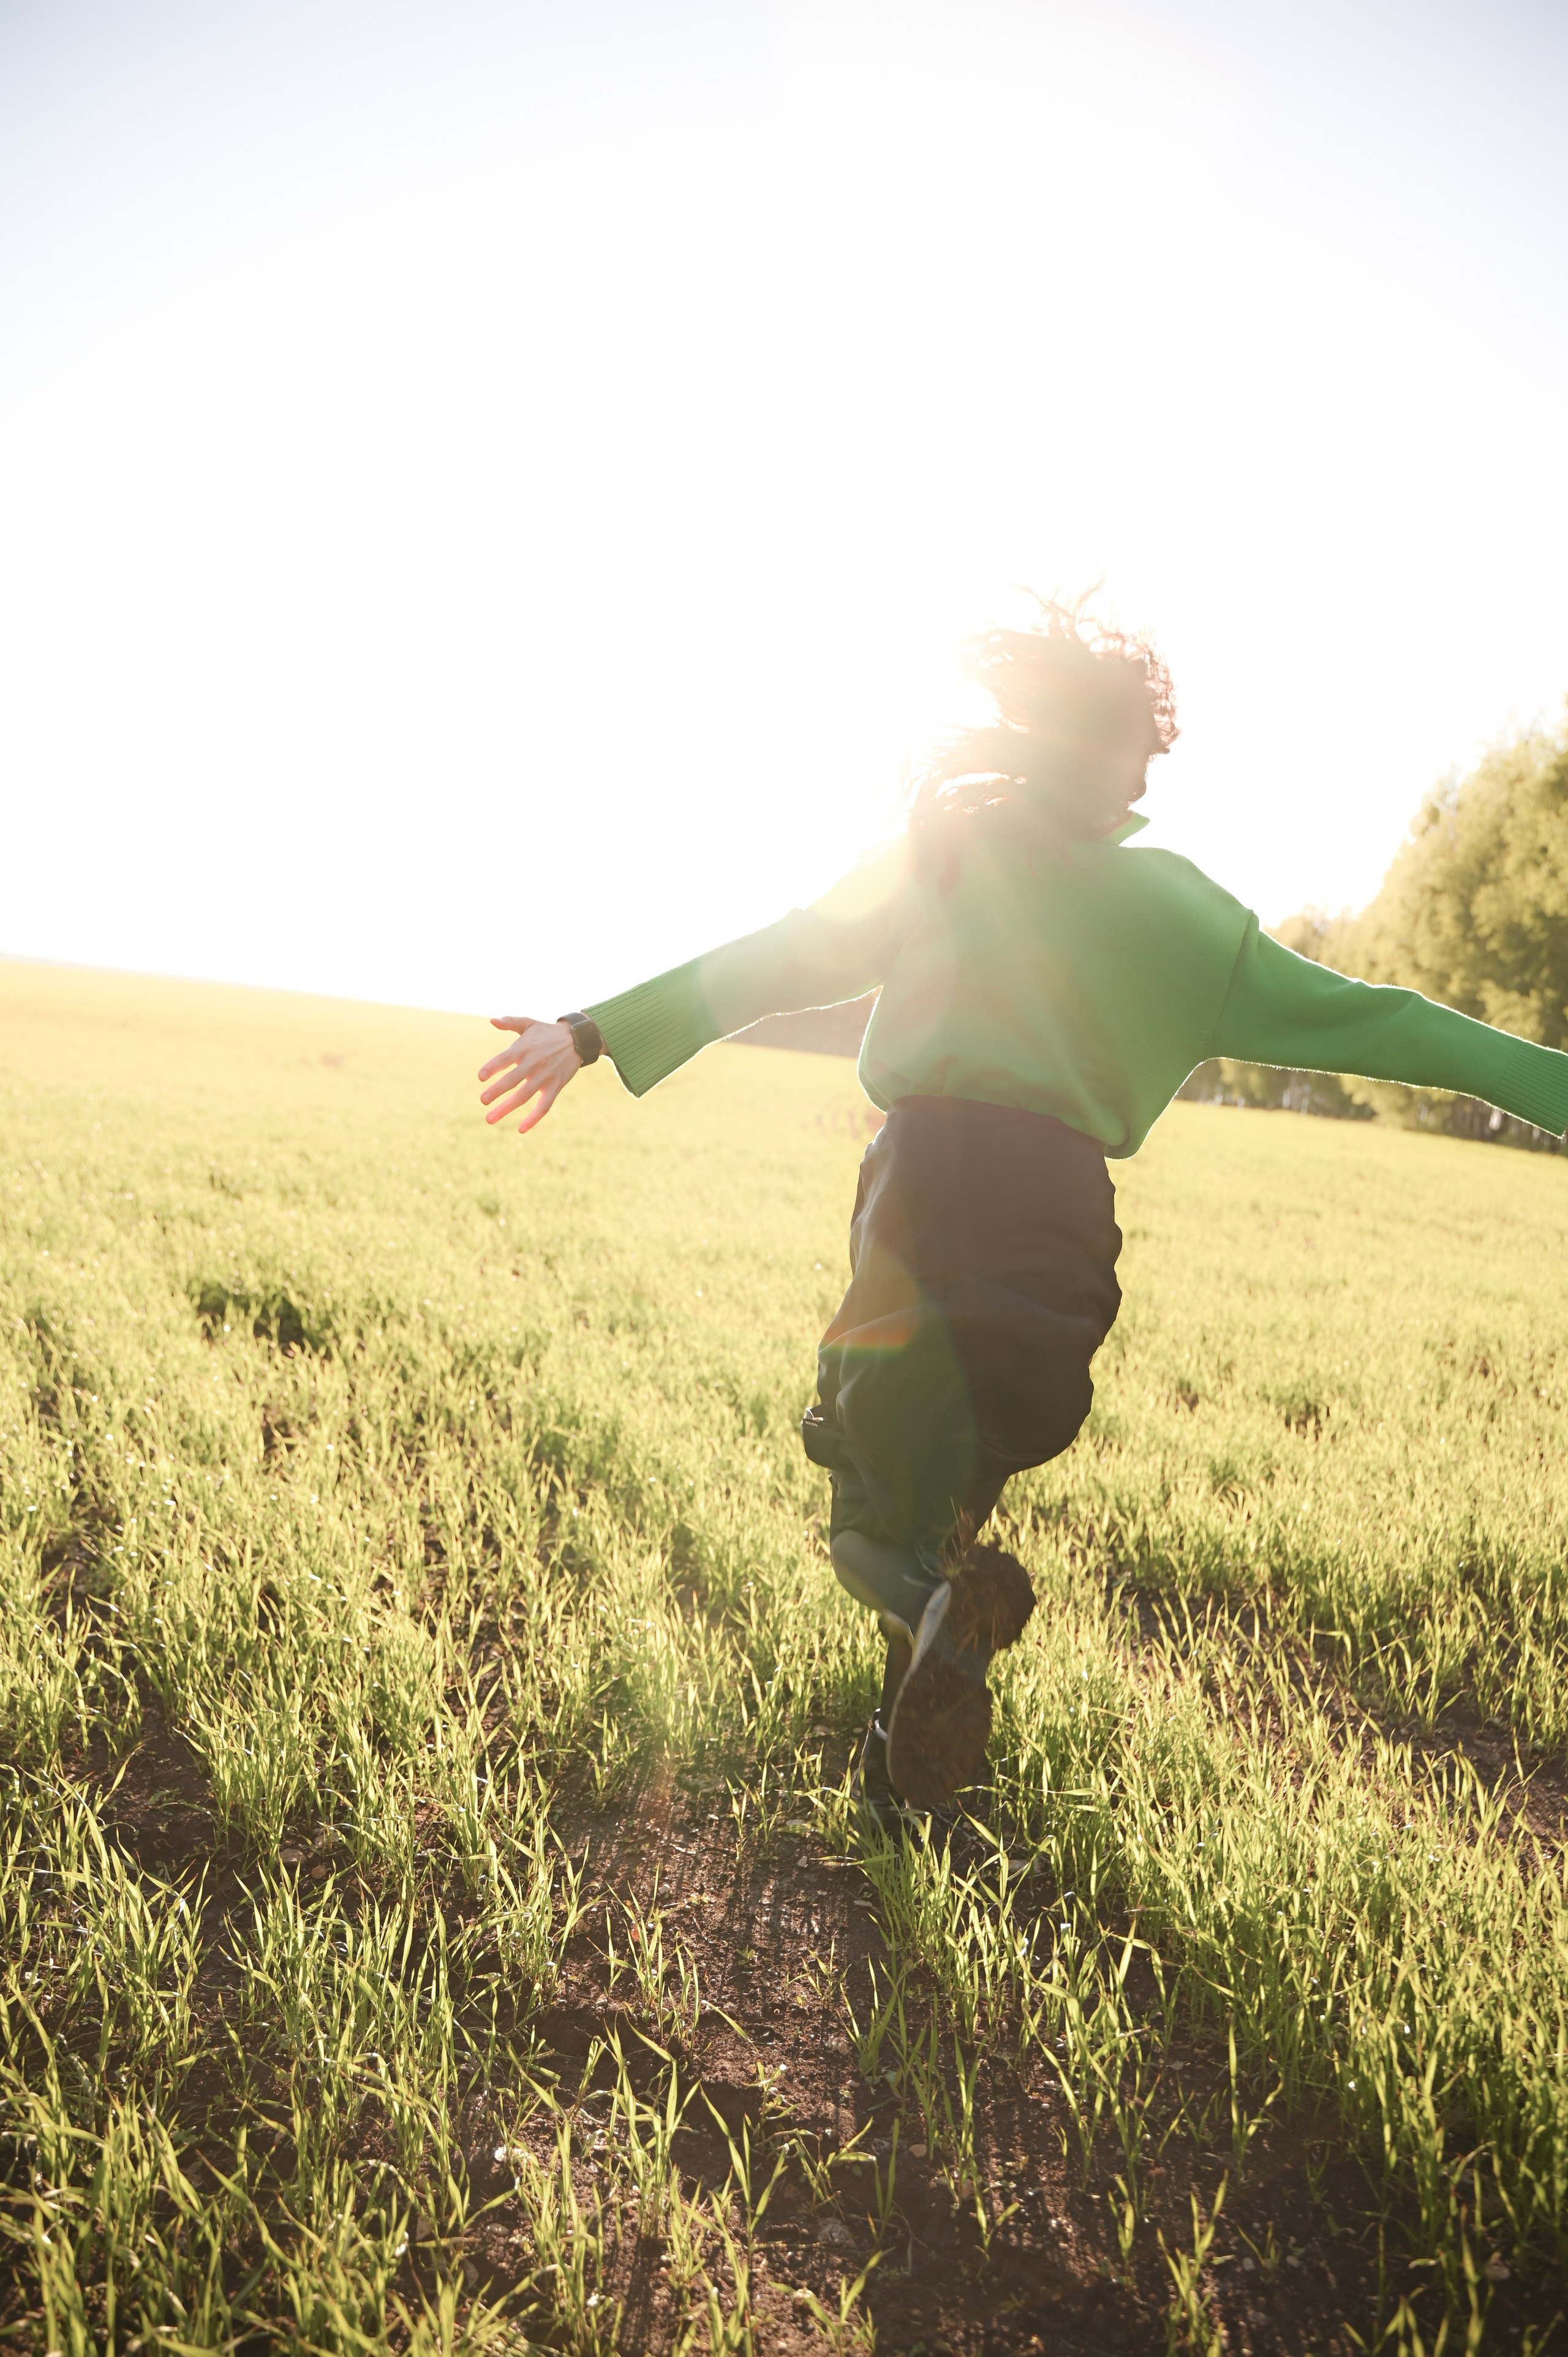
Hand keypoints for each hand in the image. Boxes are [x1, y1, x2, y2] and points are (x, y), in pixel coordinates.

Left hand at [478, 1017, 580, 1136]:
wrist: (578, 1039)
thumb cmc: (548, 1032)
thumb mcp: (529, 1023)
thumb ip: (510, 1022)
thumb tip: (492, 1020)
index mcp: (524, 1048)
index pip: (505, 1059)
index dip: (493, 1067)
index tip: (480, 1077)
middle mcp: (534, 1063)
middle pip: (513, 1080)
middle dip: (497, 1091)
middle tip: (482, 1100)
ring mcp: (545, 1077)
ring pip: (524, 1096)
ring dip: (507, 1108)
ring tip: (489, 1119)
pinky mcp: (555, 1087)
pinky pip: (544, 1106)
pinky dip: (533, 1119)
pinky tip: (520, 1129)